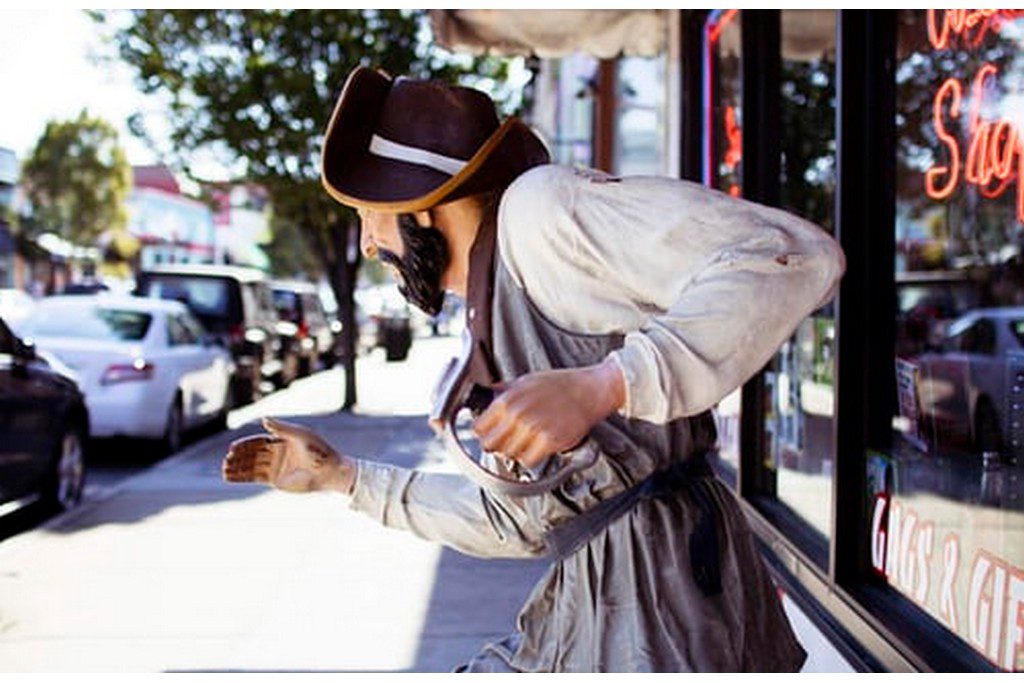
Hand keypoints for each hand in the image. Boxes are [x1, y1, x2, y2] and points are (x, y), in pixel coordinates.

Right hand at [222, 417, 355, 493]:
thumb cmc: (319, 450)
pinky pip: (255, 477)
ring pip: (251, 466)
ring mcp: (275, 467)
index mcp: (281, 440)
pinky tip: (230, 478)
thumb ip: (282, 428)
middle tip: (226, 460)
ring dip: (237, 467)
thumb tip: (264, 419)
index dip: (245, 444)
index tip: (232, 448)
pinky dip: (242, 477)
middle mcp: (276, 453)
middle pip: (252, 454)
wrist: (329, 471)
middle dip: (239, 457)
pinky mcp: (275, 480)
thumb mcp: (300, 435)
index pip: (258, 441)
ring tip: (224, 469)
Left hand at [472, 358, 625, 468]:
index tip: (490, 433)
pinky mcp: (549, 442)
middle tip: (507, 441)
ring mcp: (533, 429)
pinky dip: (531, 458)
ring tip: (526, 442)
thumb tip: (486, 394)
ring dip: (515, 452)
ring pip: (508, 455)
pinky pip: (528, 461)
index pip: (479, 427)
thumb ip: (504, 390)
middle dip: (497, 445)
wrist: (589, 391)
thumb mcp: (526, 380)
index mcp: (507, 399)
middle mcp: (517, 414)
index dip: (484, 432)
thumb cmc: (560, 385)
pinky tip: (537, 447)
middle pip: (490, 445)